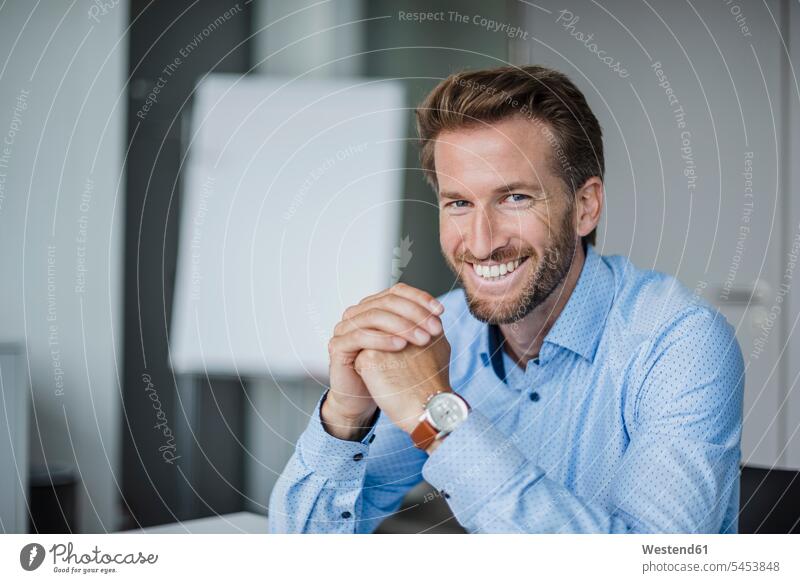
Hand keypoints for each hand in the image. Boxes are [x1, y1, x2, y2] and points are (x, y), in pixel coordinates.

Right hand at [323, 284, 443, 439]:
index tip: (440, 311)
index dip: (419, 298)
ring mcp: (345, 328)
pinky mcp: (337, 346)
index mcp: (373, 307)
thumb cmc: (387, 373)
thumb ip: (418, 326)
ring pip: (374, 316)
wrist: (363, 400)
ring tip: (422, 339)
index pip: (397, 291)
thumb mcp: (407, 345)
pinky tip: (400, 346)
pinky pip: (360, 336)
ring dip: (402, 325)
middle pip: (387, 301)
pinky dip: (382, 339)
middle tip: (435, 329)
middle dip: (415, 314)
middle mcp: (357, 313)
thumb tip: (439, 311)